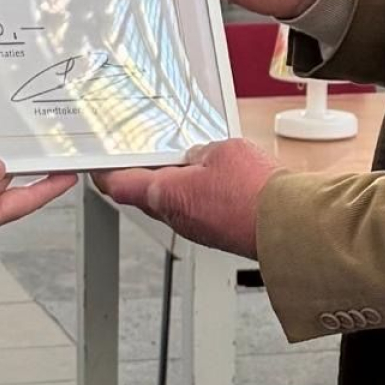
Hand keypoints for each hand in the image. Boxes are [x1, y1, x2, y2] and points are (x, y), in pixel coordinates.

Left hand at [92, 140, 279, 258]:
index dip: (105, 172)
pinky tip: (214, 178)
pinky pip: (195, 209)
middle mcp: (174, 217)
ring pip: (171, 202)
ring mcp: (195, 228)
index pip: (120, 185)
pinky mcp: (214, 233)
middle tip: (146, 151)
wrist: (287, 224)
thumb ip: (199, 152)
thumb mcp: (220, 150)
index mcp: (165, 194)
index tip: (98, 162)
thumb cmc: (253, 191)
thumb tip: (196, 157)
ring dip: (174, 182)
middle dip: (143, 172)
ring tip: (187, 158)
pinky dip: (196, 193)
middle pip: (144, 193)